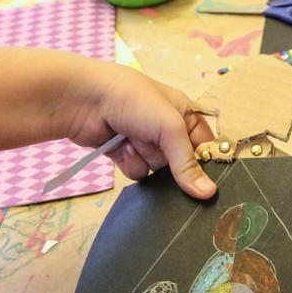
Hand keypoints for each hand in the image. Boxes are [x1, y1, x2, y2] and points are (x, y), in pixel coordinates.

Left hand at [58, 65, 216, 199]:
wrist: (83, 99)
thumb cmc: (133, 100)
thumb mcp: (169, 127)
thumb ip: (188, 163)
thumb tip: (208, 194)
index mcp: (184, 112)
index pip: (205, 144)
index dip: (206, 163)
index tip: (208, 182)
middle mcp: (166, 127)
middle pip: (181, 163)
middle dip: (172, 164)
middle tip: (163, 156)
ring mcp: (144, 141)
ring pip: (158, 170)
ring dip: (147, 160)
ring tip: (133, 142)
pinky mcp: (124, 153)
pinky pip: (138, 172)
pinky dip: (130, 164)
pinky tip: (120, 148)